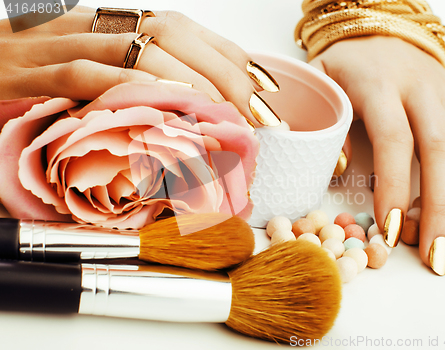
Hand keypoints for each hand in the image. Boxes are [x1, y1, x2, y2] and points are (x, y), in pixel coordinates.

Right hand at [0, 6, 279, 126]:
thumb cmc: (24, 77)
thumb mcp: (86, 75)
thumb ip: (130, 88)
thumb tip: (185, 118)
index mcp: (104, 23)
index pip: (180, 27)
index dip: (228, 53)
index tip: (266, 86)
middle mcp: (85, 23)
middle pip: (169, 32)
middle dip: (223, 72)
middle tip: (258, 114)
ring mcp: (54, 43)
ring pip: (135, 48)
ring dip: (190, 84)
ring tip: (225, 118)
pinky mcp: (24, 71)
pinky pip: (85, 74)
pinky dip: (130, 90)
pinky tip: (165, 110)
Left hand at [310, 35, 444, 273]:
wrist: (386, 39)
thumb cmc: (346, 69)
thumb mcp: (320, 82)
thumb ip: (324, 120)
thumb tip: (339, 168)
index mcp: (381, 84)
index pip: (394, 136)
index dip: (394, 184)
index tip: (390, 228)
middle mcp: (426, 91)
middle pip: (442, 150)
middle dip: (440, 207)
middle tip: (432, 255)